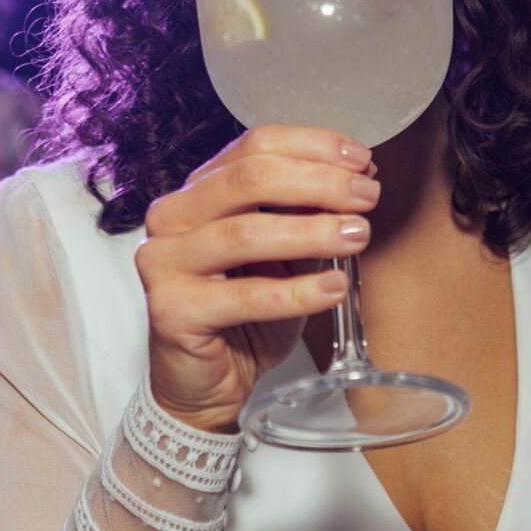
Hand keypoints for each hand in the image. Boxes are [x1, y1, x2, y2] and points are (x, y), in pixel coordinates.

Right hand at [137, 125, 379, 432]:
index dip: (313, 146)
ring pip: (246, 232)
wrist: (207, 385)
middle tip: (366, 196)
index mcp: (198, 191)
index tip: (361, 160)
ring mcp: (164, 262)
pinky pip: (243, 296)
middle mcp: (173, 217)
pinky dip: (296, 292)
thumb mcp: (283, 255)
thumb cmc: (244, 316)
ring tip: (356, 236)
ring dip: (312, 231)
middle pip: (249, 178)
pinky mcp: (171, 309)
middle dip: (318, 182)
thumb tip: (356, 178)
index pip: (254, 146)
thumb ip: (306, 216)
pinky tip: (333, 288)